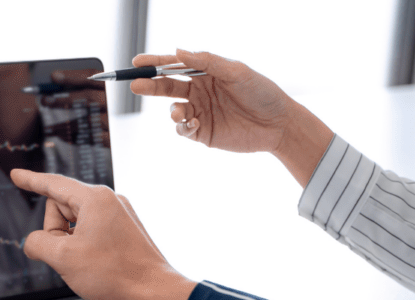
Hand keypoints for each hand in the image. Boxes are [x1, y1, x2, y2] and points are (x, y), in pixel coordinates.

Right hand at [10, 169, 194, 299]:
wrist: (153, 294)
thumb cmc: (116, 275)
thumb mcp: (63, 259)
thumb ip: (37, 243)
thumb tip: (34, 243)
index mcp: (95, 199)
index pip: (53, 184)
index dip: (30, 181)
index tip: (16, 176)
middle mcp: (109, 202)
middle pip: (62, 209)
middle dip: (56, 233)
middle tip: (69, 257)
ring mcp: (119, 217)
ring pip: (76, 224)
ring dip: (70, 244)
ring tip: (86, 265)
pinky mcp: (124, 232)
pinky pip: (91, 234)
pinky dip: (84, 249)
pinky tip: (95, 267)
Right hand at [129, 49, 332, 185]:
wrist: (279, 124)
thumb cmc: (262, 92)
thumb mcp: (236, 71)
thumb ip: (207, 62)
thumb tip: (178, 52)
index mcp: (206, 73)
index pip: (175, 66)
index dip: (155, 63)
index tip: (138, 63)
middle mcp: (200, 91)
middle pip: (167, 87)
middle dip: (150, 85)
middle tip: (136, 84)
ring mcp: (201, 112)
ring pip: (174, 109)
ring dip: (173, 110)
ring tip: (179, 112)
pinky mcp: (204, 133)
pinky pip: (184, 129)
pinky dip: (184, 127)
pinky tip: (195, 124)